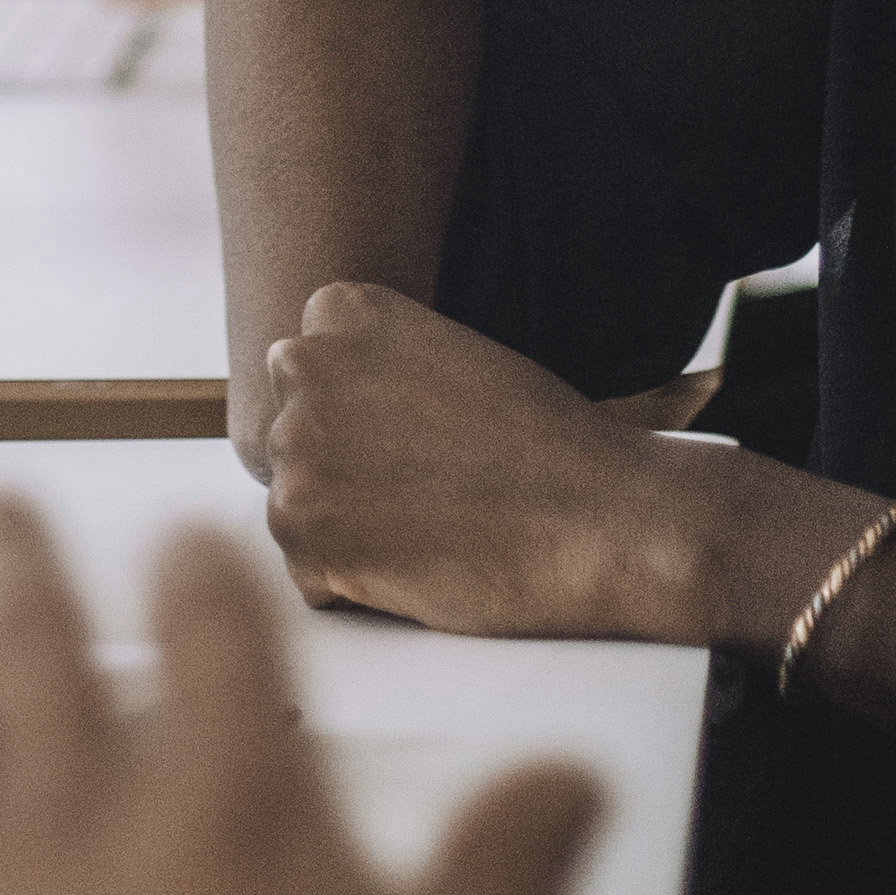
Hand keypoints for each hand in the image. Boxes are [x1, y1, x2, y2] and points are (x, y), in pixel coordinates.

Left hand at [255, 284, 731, 642]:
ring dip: (350, 532)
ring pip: (297, 508)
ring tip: (434, 521)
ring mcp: (295, 444)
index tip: (422, 434)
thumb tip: (315, 412)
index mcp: (341, 308)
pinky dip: (355, 586)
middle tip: (431, 486)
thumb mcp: (444, 358)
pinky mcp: (301, 526)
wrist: (601, 514)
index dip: (363, 421)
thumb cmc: (541, 441)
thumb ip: (369, 368)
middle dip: (345, 474)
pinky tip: (423, 560)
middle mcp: (303, 364)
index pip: (307, 376)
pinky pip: (308, 575)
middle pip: (294, 442)